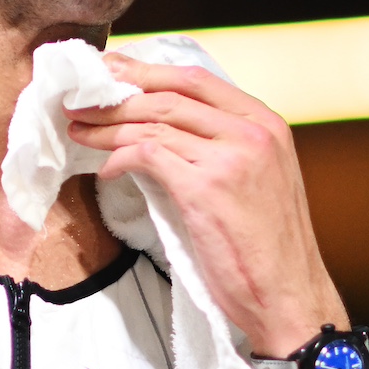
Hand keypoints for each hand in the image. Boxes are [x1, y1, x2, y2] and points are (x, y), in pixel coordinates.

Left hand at [65, 53, 346, 355]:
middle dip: (119, 92)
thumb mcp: (258, 180)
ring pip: (154, 122)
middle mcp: (252, 132)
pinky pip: (148, 155)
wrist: (288, 297)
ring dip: (108, 125)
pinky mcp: (206, 188)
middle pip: (170, 94)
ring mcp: (231, 158)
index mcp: (267, 123)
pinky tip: (107, 170)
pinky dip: (120, 158)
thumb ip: (224, 147)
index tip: (113, 72)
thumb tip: (166, 131)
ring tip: (79, 130)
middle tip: (81, 98)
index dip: (148, 72)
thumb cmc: (268, 248)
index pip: (196, 79)